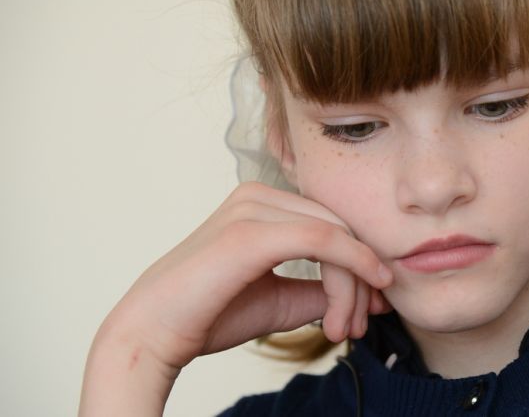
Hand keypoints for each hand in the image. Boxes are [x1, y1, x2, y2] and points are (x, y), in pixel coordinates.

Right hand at [88, 181, 392, 380]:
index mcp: (264, 203)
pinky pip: (323, 239)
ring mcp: (253, 208)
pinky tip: (354, 305)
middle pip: (340, 227)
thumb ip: (322, 289)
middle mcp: (258, 196)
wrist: (153, 334)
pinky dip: (349, 269)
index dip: (361, 264)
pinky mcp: (252, 231)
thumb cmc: (209, 314)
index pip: (332, 224)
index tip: (371, 308)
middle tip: (360, 325)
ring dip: (352, 287)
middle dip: (360, 279)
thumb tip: (373, 293)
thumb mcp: (282, 300)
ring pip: (336, 236)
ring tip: (344, 330)